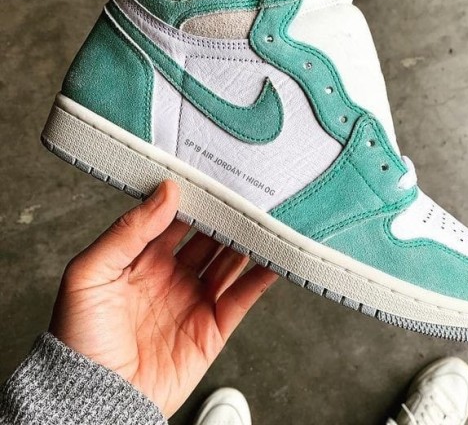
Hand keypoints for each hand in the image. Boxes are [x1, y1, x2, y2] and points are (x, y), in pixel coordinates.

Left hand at [49, 180, 277, 417]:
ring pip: (229, 261)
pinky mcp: (213, 328)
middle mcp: (171, 276)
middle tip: (245, 194)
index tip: (211, 179)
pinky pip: (243, 296)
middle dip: (225, 216)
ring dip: (247, 241)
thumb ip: (127, 231)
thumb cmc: (79, 341)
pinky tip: (274, 257)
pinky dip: (261, 276)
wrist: (96, 402)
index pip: (173, 219)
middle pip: (207, 237)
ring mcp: (194, 300)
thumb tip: (165, 192)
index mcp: (141, 260)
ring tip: (265, 219)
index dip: (193, 199)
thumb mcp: (89, 274)